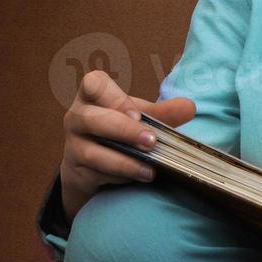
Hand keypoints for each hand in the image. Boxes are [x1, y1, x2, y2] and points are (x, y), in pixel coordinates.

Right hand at [59, 70, 196, 221]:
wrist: (95, 166)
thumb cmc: (119, 131)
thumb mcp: (139, 117)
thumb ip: (162, 112)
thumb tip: (189, 107)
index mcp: (92, 96)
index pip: (93, 83)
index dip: (114, 98)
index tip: (137, 114)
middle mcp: (77, 118)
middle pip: (91, 119)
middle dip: (124, 130)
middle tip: (151, 141)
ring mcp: (73, 146)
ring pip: (92, 152)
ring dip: (125, 161)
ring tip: (150, 169)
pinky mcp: (76, 171)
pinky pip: (95, 174)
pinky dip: (119, 176)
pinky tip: (138, 177)